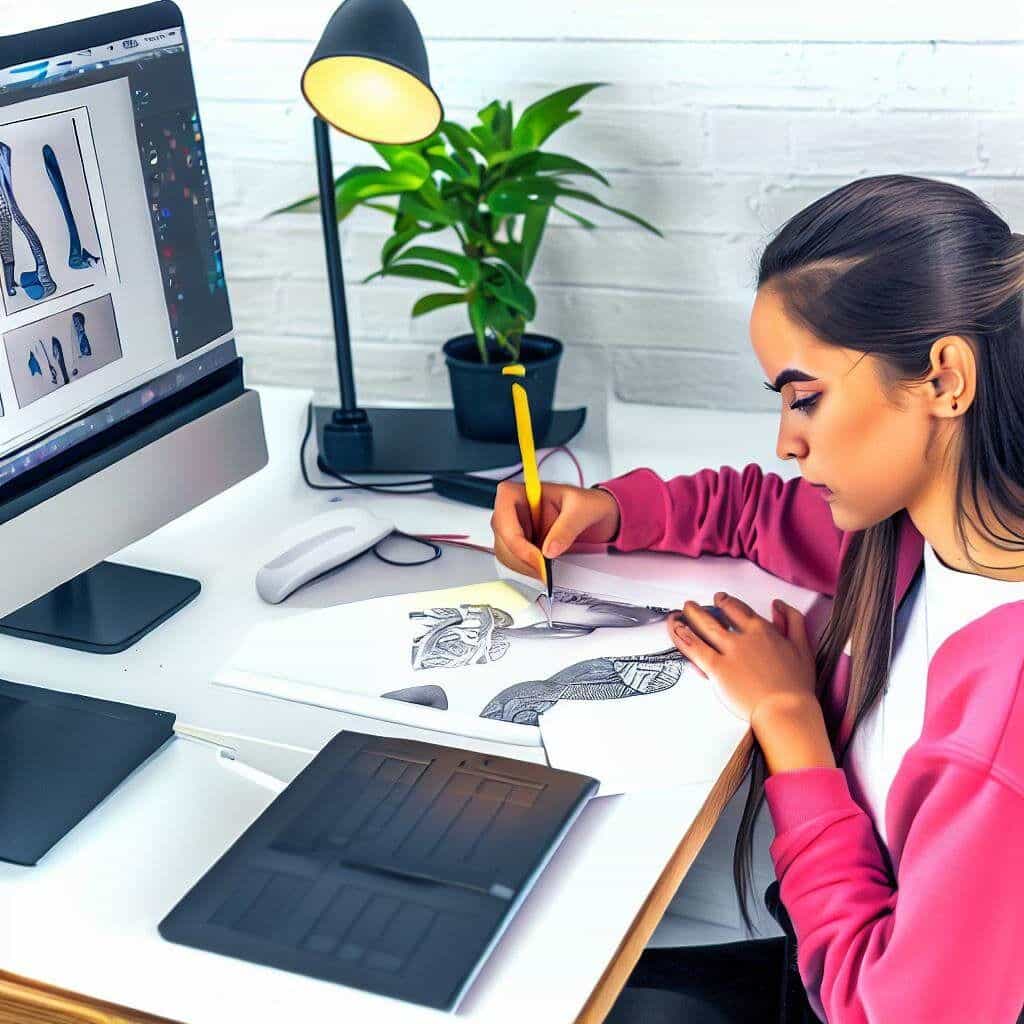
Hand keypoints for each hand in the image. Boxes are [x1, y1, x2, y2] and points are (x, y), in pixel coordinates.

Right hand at [490, 481, 620, 581]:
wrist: (598, 517)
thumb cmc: (588, 504)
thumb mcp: (583, 509)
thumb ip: (567, 527)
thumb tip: (549, 550)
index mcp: (522, 492)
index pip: (503, 513)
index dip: (514, 538)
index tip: (536, 556)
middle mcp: (514, 511)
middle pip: (502, 537)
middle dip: (521, 557)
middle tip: (544, 570)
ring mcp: (516, 530)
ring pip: (505, 553)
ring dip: (524, 566)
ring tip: (547, 570)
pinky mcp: (522, 546)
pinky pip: (515, 562)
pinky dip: (528, 570)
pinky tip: (544, 570)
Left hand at [668, 591, 817, 725]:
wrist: (786, 709)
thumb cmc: (796, 685)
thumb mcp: (803, 646)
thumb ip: (792, 621)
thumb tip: (778, 604)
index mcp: (763, 630)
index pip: (739, 609)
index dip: (727, 602)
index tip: (720, 600)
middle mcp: (743, 637)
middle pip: (718, 615)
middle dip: (703, 608)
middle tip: (692, 605)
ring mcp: (729, 652)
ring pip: (704, 627)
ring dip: (689, 616)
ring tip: (677, 614)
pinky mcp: (717, 668)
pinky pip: (695, 648)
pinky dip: (682, 637)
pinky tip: (675, 629)